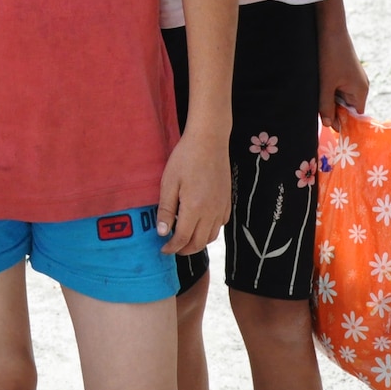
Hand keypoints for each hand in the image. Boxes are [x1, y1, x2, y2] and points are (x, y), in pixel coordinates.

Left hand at [156, 131, 227, 255]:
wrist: (209, 140)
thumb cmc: (186, 158)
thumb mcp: (169, 182)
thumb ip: (166, 210)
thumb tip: (162, 233)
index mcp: (194, 208)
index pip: (183, 239)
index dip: (172, 247)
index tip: (163, 249)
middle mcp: (211, 212)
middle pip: (199, 243)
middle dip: (184, 250)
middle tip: (172, 248)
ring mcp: (222, 207)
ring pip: (212, 236)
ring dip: (198, 242)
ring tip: (185, 239)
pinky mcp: (227, 200)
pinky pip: (221, 224)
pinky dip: (210, 231)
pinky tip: (200, 224)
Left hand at [317, 21, 369, 123]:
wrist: (330, 27)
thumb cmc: (330, 56)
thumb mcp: (325, 84)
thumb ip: (326, 106)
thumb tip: (329, 126)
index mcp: (361, 91)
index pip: (355, 116)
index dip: (343, 122)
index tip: (328, 127)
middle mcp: (361, 86)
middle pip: (348, 107)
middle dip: (334, 110)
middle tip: (317, 112)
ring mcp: (354, 77)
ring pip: (341, 96)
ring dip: (329, 99)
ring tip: (317, 96)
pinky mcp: (346, 70)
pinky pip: (338, 86)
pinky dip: (329, 89)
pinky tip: (318, 87)